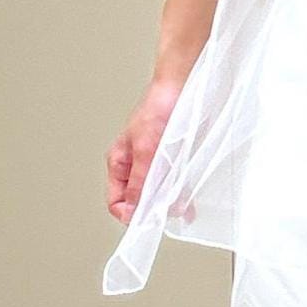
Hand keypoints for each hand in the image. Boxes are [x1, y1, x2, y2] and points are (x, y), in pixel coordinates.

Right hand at [106, 74, 193, 225]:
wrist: (182, 87)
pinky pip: (173, 186)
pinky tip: (189, 200)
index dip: (131, 214)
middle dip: (154, 210)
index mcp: (120, 163)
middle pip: (139, 202)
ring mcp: (153, 165)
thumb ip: (140, 182)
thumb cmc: (158, 108)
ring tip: (183, 208)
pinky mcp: (172, 161)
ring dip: (170, 204)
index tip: (148, 219)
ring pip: (157, 196)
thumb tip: (135, 210)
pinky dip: (181, 195)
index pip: (117, 202)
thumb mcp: (145, 150)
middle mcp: (135, 166)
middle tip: (170, 213)